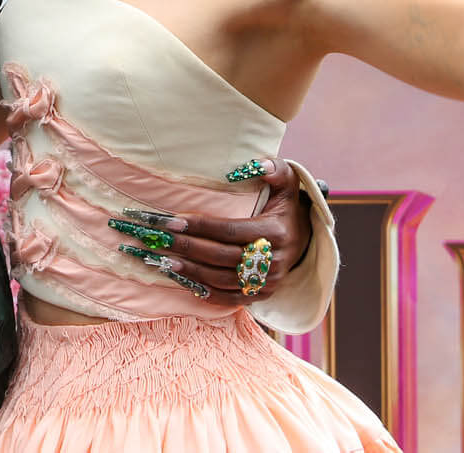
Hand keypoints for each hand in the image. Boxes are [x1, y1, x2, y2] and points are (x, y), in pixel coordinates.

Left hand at [109, 160, 306, 298]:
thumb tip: (256, 165)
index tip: (172, 220)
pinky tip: (184, 282)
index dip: (200, 225)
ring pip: (223, 280)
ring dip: (191, 272)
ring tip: (164, 262)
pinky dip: (206, 293)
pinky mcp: (262, 294)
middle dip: (188, 247)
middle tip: (159, 240)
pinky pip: (231, 298)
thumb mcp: (287, 182)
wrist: (304, 237)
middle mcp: (273, 260)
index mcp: (275, 231)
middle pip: (222, 256)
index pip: (230, 230)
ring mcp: (268, 281)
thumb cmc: (285, 205)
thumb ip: (274, 169)